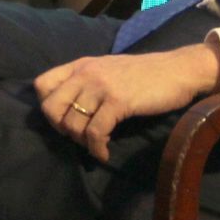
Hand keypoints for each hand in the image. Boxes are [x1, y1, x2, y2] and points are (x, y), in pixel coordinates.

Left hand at [33, 45, 219, 161]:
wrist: (178, 70)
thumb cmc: (145, 75)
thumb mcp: (108, 71)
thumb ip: (87, 83)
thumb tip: (68, 110)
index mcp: (81, 65)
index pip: (42, 84)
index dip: (47, 107)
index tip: (64, 119)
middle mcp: (86, 73)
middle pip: (51, 107)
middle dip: (61, 128)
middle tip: (79, 136)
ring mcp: (101, 86)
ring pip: (72, 123)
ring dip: (82, 142)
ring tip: (96, 145)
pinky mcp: (118, 101)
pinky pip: (95, 133)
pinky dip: (97, 149)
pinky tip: (104, 153)